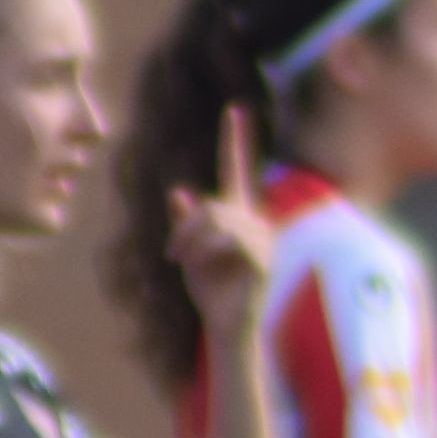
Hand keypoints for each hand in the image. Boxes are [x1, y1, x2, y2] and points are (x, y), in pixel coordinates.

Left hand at [164, 106, 277, 352]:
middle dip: (186, 226)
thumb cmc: (211, 292)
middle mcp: (256, 221)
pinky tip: (197, 266)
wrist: (228, 328)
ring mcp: (263, 239)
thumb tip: (177, 192)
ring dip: (191, 240)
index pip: (237, 171)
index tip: (235, 109)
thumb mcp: (189, 253)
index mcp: (239, 215)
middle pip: (213, 204)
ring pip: (217, 218)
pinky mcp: (263, 258)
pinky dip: (205, 250)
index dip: (236, 140)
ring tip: (180, 261)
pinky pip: (229, 238)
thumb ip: (185, 223)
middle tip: (173, 253)